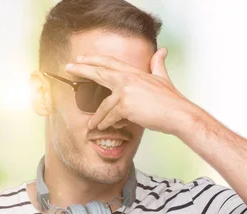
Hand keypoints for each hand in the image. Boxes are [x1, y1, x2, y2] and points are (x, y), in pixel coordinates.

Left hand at [65, 48, 201, 135]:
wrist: (179, 114)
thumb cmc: (171, 101)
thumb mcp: (163, 78)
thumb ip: (158, 64)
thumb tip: (162, 51)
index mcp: (135, 72)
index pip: (110, 63)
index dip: (95, 60)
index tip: (81, 58)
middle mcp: (128, 79)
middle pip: (100, 72)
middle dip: (82, 69)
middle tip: (68, 67)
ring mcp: (125, 91)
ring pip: (104, 106)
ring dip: (97, 117)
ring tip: (91, 125)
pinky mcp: (125, 106)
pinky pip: (110, 117)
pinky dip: (107, 124)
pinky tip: (104, 128)